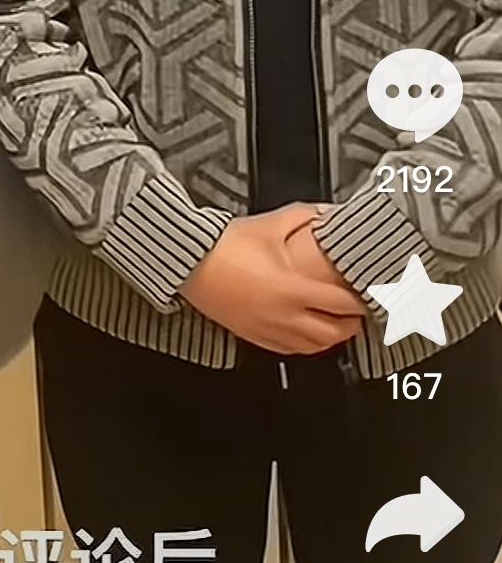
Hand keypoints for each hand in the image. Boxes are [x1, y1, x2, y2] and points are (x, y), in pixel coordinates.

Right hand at [178, 203, 367, 355]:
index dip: (361, 303)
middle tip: (360, 314)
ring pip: (313, 346)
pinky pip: (289, 349)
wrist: (192, 263)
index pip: (342, 304)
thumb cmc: (227, 245)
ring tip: (340, 326)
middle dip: (352, 325)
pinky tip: (309, 336)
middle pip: (333, 332)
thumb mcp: (270, 224)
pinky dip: (306, 345)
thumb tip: (327, 213)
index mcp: (293, 288)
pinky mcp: (254, 335)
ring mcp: (269, 329)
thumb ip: (304, 217)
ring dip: (332, 338)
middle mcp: (285, 315)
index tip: (371, 296)